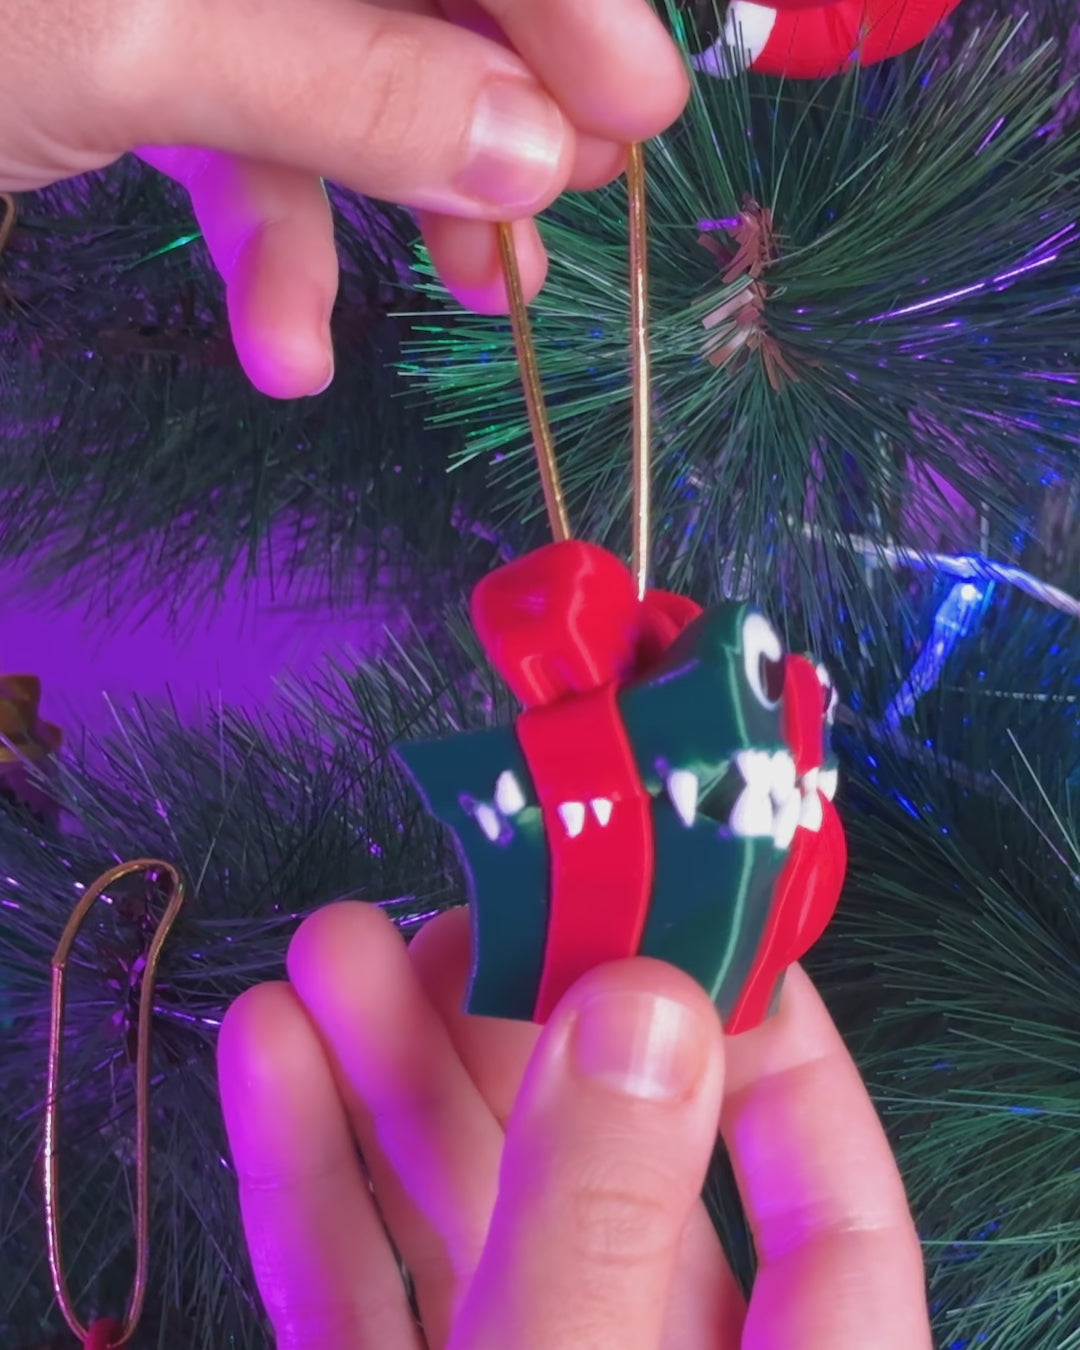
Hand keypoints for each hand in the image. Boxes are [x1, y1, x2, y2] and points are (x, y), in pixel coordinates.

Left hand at [0, 0, 686, 397]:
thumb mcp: (136, 32)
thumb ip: (350, 78)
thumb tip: (531, 142)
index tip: (635, 105)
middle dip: (491, 95)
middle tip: (557, 208)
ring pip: (336, 61)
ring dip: (407, 192)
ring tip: (480, 296)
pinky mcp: (125, 51)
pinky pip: (235, 133)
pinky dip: (276, 246)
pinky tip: (290, 348)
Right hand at [218, 902, 930, 1347]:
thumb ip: (607, 1224)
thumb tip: (646, 1003)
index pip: (830, 1212)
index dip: (776, 1046)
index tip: (691, 917)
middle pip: (607, 1174)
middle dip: (519, 1023)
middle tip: (467, 899)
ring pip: (460, 1215)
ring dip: (387, 1069)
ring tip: (333, 940)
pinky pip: (349, 1289)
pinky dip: (305, 1176)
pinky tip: (271, 1053)